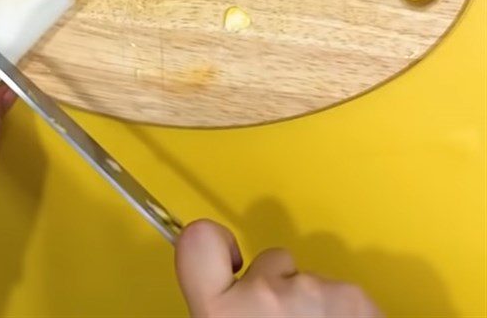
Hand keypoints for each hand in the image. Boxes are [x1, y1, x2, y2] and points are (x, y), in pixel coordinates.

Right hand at [176, 220, 382, 317]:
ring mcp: (310, 291)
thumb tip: (234, 303)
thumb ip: (227, 317)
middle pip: (270, 263)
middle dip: (282, 290)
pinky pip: (343, 294)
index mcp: (220, 313)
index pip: (198, 241)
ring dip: (316, 308)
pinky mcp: (353, 298)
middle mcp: (260, 293)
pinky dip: (345, 316)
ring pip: (310, 281)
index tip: (231, 260)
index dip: (214, 241)